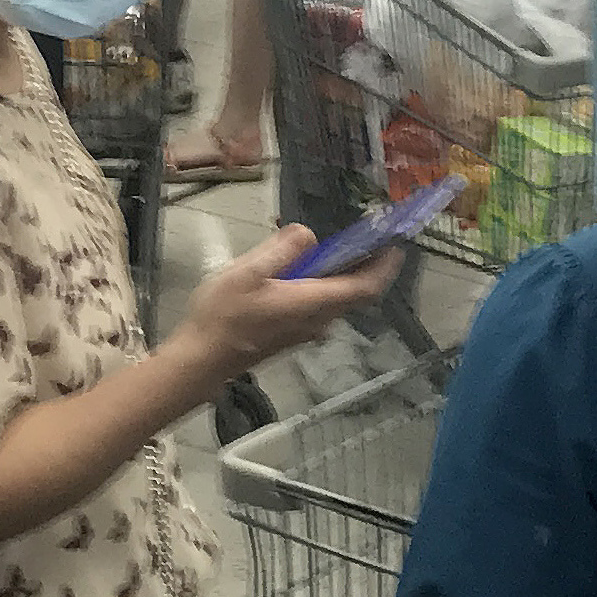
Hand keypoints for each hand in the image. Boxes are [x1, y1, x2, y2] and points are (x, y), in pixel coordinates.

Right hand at [185, 223, 403, 378]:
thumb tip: (309, 235)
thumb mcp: (248, 272)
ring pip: (336, 301)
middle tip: (368, 236)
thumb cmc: (223, 315)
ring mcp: (304, 331)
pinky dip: (322, 286)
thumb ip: (282, 250)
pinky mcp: (290, 335)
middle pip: (355, 294)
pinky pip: (318, 306)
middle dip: (367, 266)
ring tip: (333, 246)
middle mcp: (317, 320)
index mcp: (312, 303)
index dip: (385, 266)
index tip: (395, 244)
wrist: (201, 361)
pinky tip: (301, 270)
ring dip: (342, 275)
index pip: (365, 287)